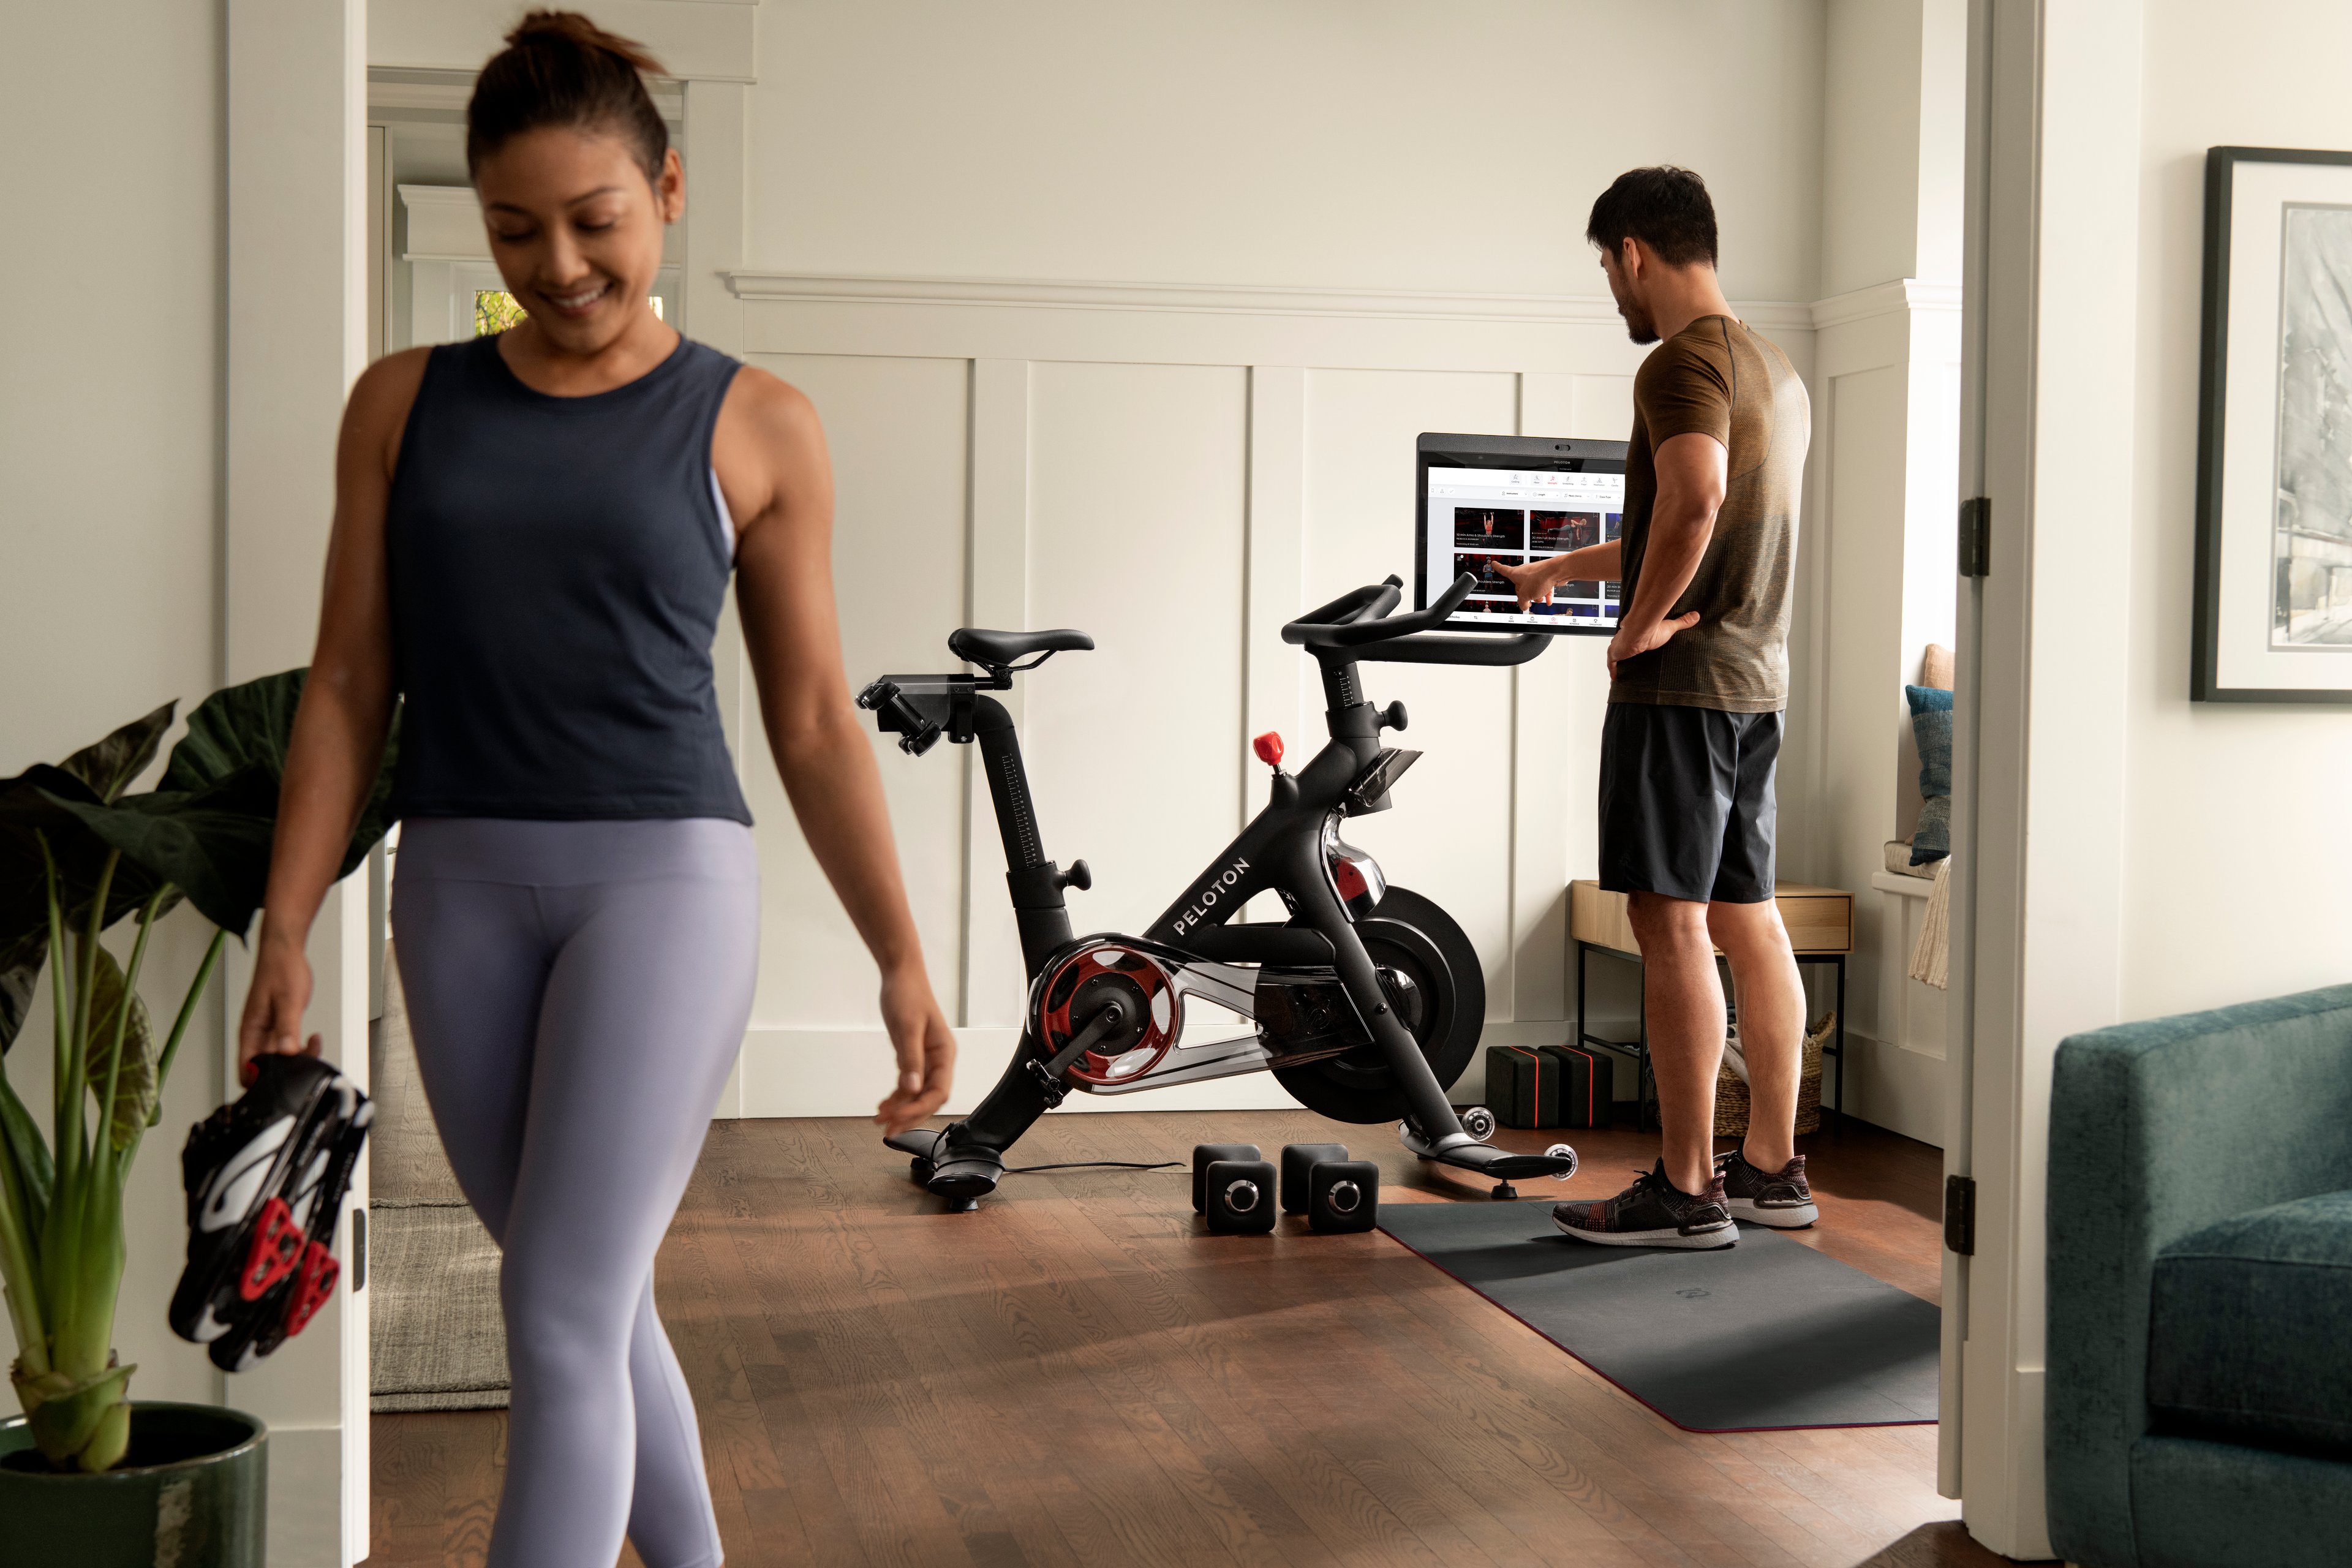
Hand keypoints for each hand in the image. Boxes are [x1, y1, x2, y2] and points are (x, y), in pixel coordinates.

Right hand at [237, 921, 321, 1086]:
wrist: (284, 951)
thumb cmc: (281, 969)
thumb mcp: (288, 1000)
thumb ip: (287, 1027)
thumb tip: (286, 1052)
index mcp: (250, 1030)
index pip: (246, 1068)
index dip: (260, 1080)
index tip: (284, 1079)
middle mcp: (256, 1034)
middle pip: (264, 1067)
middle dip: (285, 1070)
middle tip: (306, 1059)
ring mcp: (268, 1031)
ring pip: (278, 1058)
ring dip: (295, 1058)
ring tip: (312, 1046)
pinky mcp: (279, 1026)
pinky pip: (287, 1046)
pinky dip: (300, 1048)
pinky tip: (312, 1040)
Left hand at [874, 962, 955, 1134]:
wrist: (900, 975)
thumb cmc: (907, 995)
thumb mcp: (906, 1027)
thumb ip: (909, 1059)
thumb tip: (910, 1089)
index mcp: (944, 1053)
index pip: (938, 1091)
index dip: (920, 1109)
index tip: (899, 1120)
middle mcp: (939, 1059)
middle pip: (929, 1098)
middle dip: (909, 1115)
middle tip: (888, 1130)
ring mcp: (926, 1058)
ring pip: (917, 1094)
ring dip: (901, 1109)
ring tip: (881, 1121)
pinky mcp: (913, 1056)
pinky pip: (908, 1084)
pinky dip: (897, 1096)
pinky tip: (884, 1104)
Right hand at [1491, 558, 1554, 609]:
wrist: (1557, 571)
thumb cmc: (1540, 578)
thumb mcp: (1525, 595)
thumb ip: (1522, 602)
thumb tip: (1524, 605)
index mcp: (1516, 573)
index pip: (1503, 570)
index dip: (1498, 567)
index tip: (1494, 563)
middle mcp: (1525, 572)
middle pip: (1521, 586)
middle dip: (1525, 595)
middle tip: (1527, 601)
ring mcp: (1536, 574)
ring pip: (1533, 588)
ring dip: (1536, 596)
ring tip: (1540, 598)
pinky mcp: (1546, 577)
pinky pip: (1543, 588)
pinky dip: (1545, 594)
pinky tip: (1548, 600)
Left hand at [1607, 611, 1700, 678]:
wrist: (1640, 629)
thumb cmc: (1652, 628)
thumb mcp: (1670, 626)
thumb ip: (1682, 622)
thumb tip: (1696, 616)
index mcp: (1635, 631)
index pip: (1631, 637)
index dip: (1632, 642)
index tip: (1635, 647)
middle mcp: (1624, 638)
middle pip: (1622, 646)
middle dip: (1624, 651)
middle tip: (1629, 659)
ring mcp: (1618, 646)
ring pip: (1616, 654)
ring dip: (1618, 660)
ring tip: (1622, 669)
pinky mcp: (1614, 654)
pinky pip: (1611, 664)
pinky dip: (1613, 670)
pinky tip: (1615, 678)